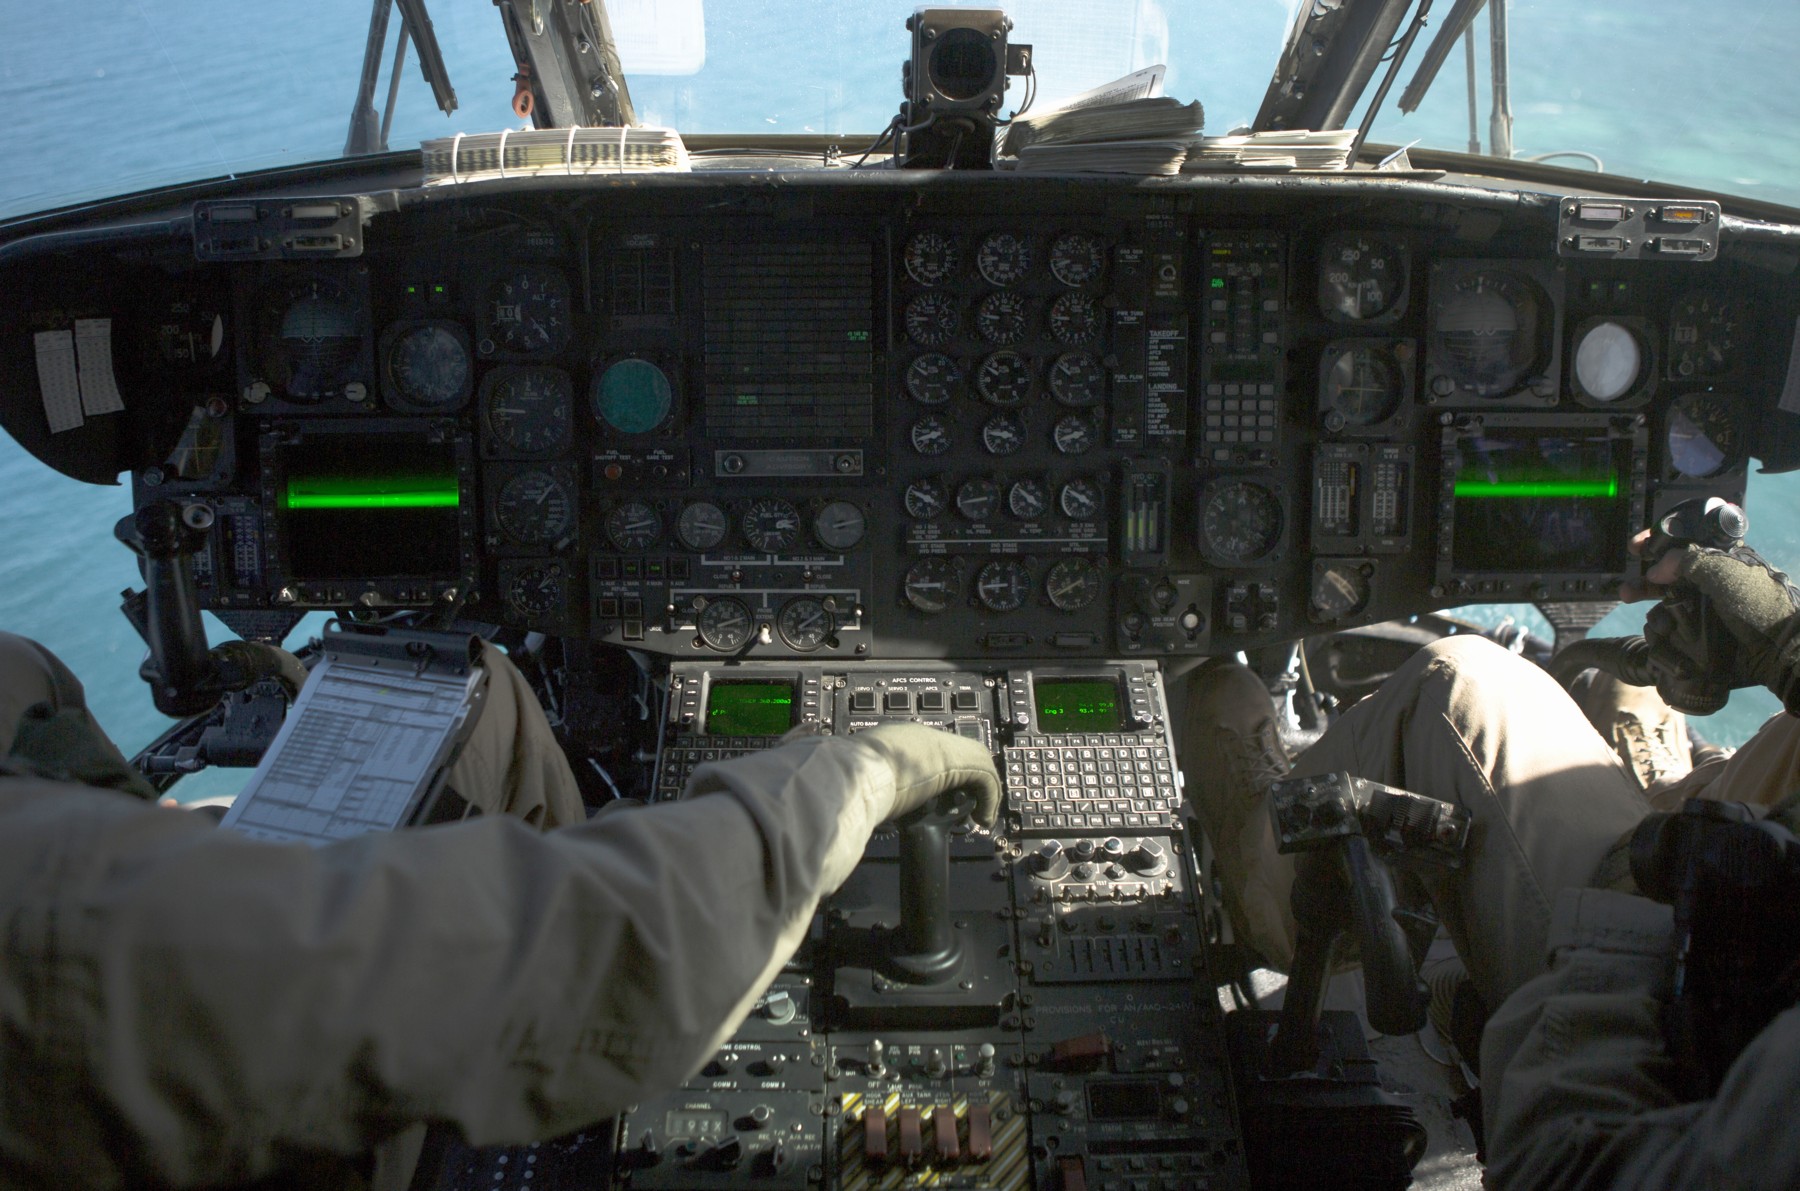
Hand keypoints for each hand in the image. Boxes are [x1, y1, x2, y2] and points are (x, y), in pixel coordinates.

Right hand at [850, 722, 1001, 827]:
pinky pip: (985, 777)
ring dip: (984, 792)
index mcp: (899, 739)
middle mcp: (921, 736)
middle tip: (972, 806)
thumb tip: (877, 808)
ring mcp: (939, 745)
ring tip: (981, 816)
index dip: (949, 775)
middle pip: (963, 752)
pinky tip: (982, 818)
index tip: (949, 797)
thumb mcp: (868, 782)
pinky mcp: (955, 760)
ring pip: (979, 762)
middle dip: (973, 780)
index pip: (936, 752)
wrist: (851, 775)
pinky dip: (989, 799)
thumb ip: (879, 787)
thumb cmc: (851, 782)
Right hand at [1625, 533, 1799, 713]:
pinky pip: (1669, 630)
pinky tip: (1655, 629)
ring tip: (1628, 599)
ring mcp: (1702, 612)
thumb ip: (1689, 561)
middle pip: (1668, 576)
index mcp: (1720, 562)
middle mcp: (1709, 585)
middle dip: (1644, 577)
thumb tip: (1654, 569)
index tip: (1637, 546)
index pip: (1684, 546)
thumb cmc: (1758, 605)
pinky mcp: (1697, 637)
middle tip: (1627, 585)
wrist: (1779, 651)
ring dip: (1646, 600)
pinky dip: (1658, 628)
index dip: (1659, 543)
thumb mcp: (1726, 573)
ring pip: (1664, 602)